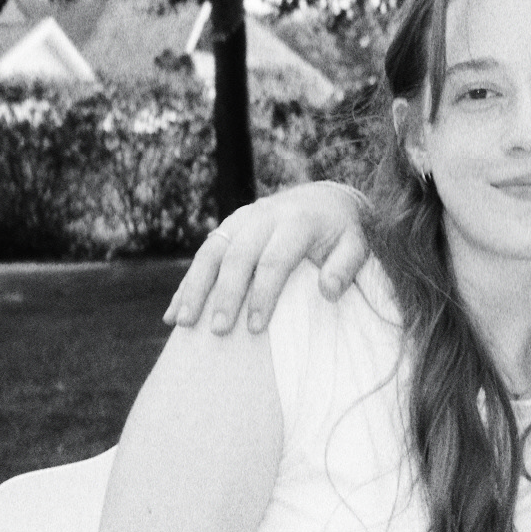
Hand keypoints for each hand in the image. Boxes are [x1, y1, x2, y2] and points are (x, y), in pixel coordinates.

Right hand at [163, 182, 368, 333]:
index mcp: (297, 221)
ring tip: (181, 323)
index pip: (274, 260)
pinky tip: (173, 314)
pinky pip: (202, 255)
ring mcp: (241, 220)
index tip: (255, 327)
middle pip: (237, 257)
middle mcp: (264, 216)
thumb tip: (329, 291)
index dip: (263, 294)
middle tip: (217, 331)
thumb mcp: (358, 244)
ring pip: (210, 253)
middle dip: (225, 295)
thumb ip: (346, 266)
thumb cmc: (343, 232)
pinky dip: (187, 285)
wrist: (326, 200)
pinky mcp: (228, 228)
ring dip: (194, 288)